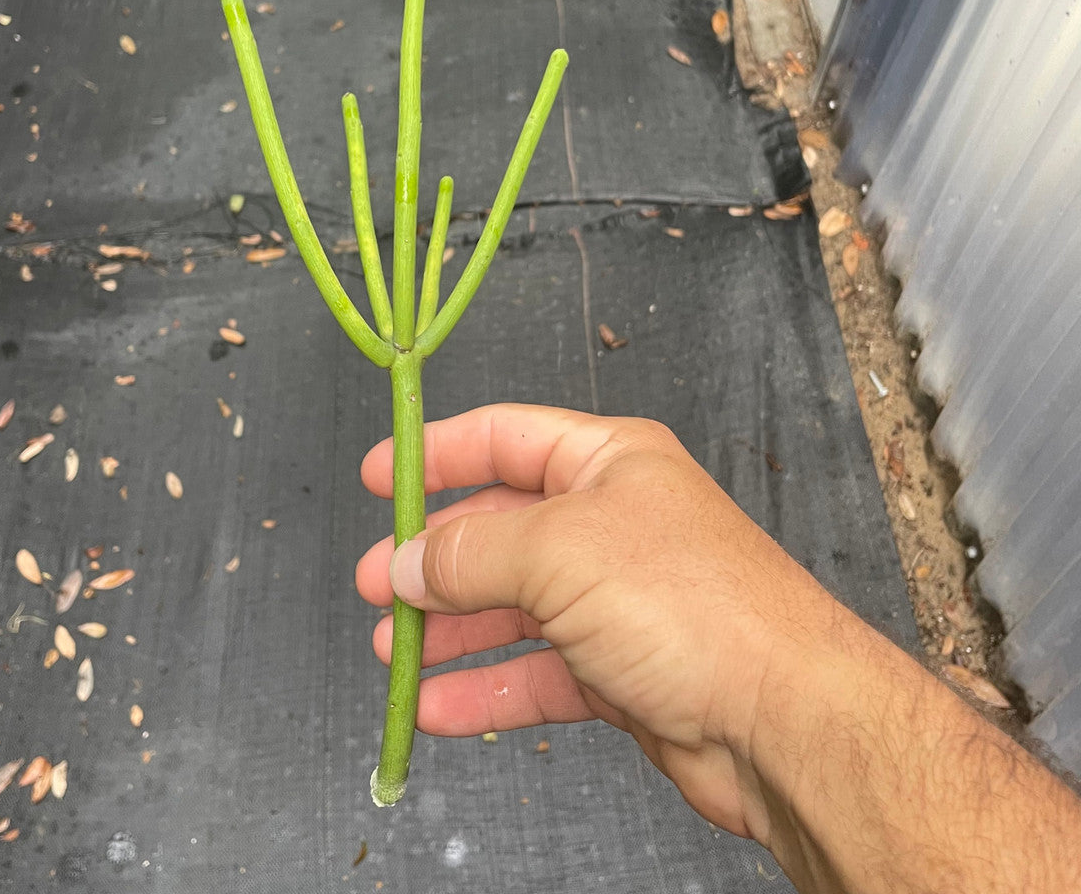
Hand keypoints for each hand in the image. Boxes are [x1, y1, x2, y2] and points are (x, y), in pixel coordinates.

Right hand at [355, 403, 841, 842]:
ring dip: (451, 629)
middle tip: (376, 581)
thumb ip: (471, 551)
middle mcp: (613, 524)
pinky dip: (487, 690)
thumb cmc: (696, 607)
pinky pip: (536, 673)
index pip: (504, 439)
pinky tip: (440, 706)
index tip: (380, 476)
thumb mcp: (560, 551)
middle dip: (434, 557)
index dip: (438, 453)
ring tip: (394, 649)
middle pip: (501, 528)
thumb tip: (407, 560)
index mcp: (608, 463)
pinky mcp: (622, 671)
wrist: (784, 721)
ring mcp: (617, 600)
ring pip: (513, 607)